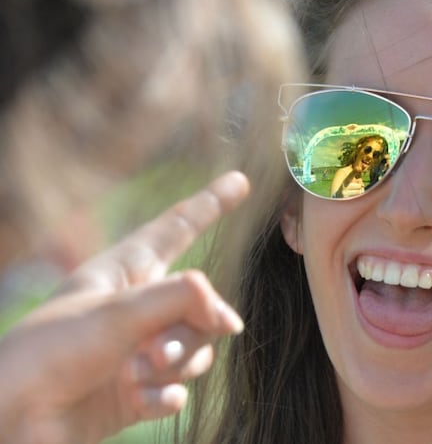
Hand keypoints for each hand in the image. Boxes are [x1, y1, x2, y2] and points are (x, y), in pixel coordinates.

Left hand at [0, 171, 249, 443]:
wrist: (15, 419)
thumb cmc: (52, 351)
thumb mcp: (120, 311)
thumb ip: (186, 301)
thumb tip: (231, 321)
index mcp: (125, 272)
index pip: (178, 228)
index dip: (211, 204)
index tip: (240, 181)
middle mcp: (139, 307)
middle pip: (201, 306)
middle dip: (187, 331)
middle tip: (153, 351)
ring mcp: (141, 349)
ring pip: (197, 349)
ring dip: (172, 366)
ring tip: (133, 376)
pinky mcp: (140, 390)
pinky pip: (179, 388)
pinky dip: (162, 396)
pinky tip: (138, 400)